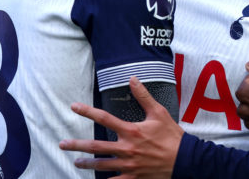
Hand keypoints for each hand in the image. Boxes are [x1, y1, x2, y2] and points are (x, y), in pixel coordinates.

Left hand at [59, 76, 183, 178]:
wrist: (185, 159)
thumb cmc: (172, 136)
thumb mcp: (159, 113)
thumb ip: (143, 96)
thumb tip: (132, 79)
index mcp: (132, 131)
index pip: (104, 118)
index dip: (87, 111)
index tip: (74, 107)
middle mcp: (127, 148)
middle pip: (96, 146)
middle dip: (77, 145)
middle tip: (63, 144)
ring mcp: (128, 164)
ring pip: (101, 165)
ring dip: (87, 163)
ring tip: (76, 162)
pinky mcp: (133, 177)